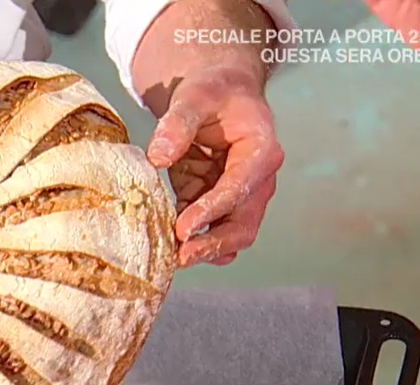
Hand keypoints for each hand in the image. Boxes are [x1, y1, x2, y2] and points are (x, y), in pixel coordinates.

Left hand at [146, 66, 283, 266]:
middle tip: (180, 256)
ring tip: (174, 258)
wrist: (219, 93)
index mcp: (261, 151)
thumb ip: (177, 124)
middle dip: (213, 243)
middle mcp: (258, 179)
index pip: (239, 188)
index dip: (211, 211)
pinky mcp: (221, 204)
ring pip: (233, 234)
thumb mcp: (193, 96)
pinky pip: (214, 230)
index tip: (183, 228)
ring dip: (206, 249)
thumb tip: (158, 156)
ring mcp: (243, 195)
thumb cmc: (212, 91)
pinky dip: (197, 242)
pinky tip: (172, 249)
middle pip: (244, 223)